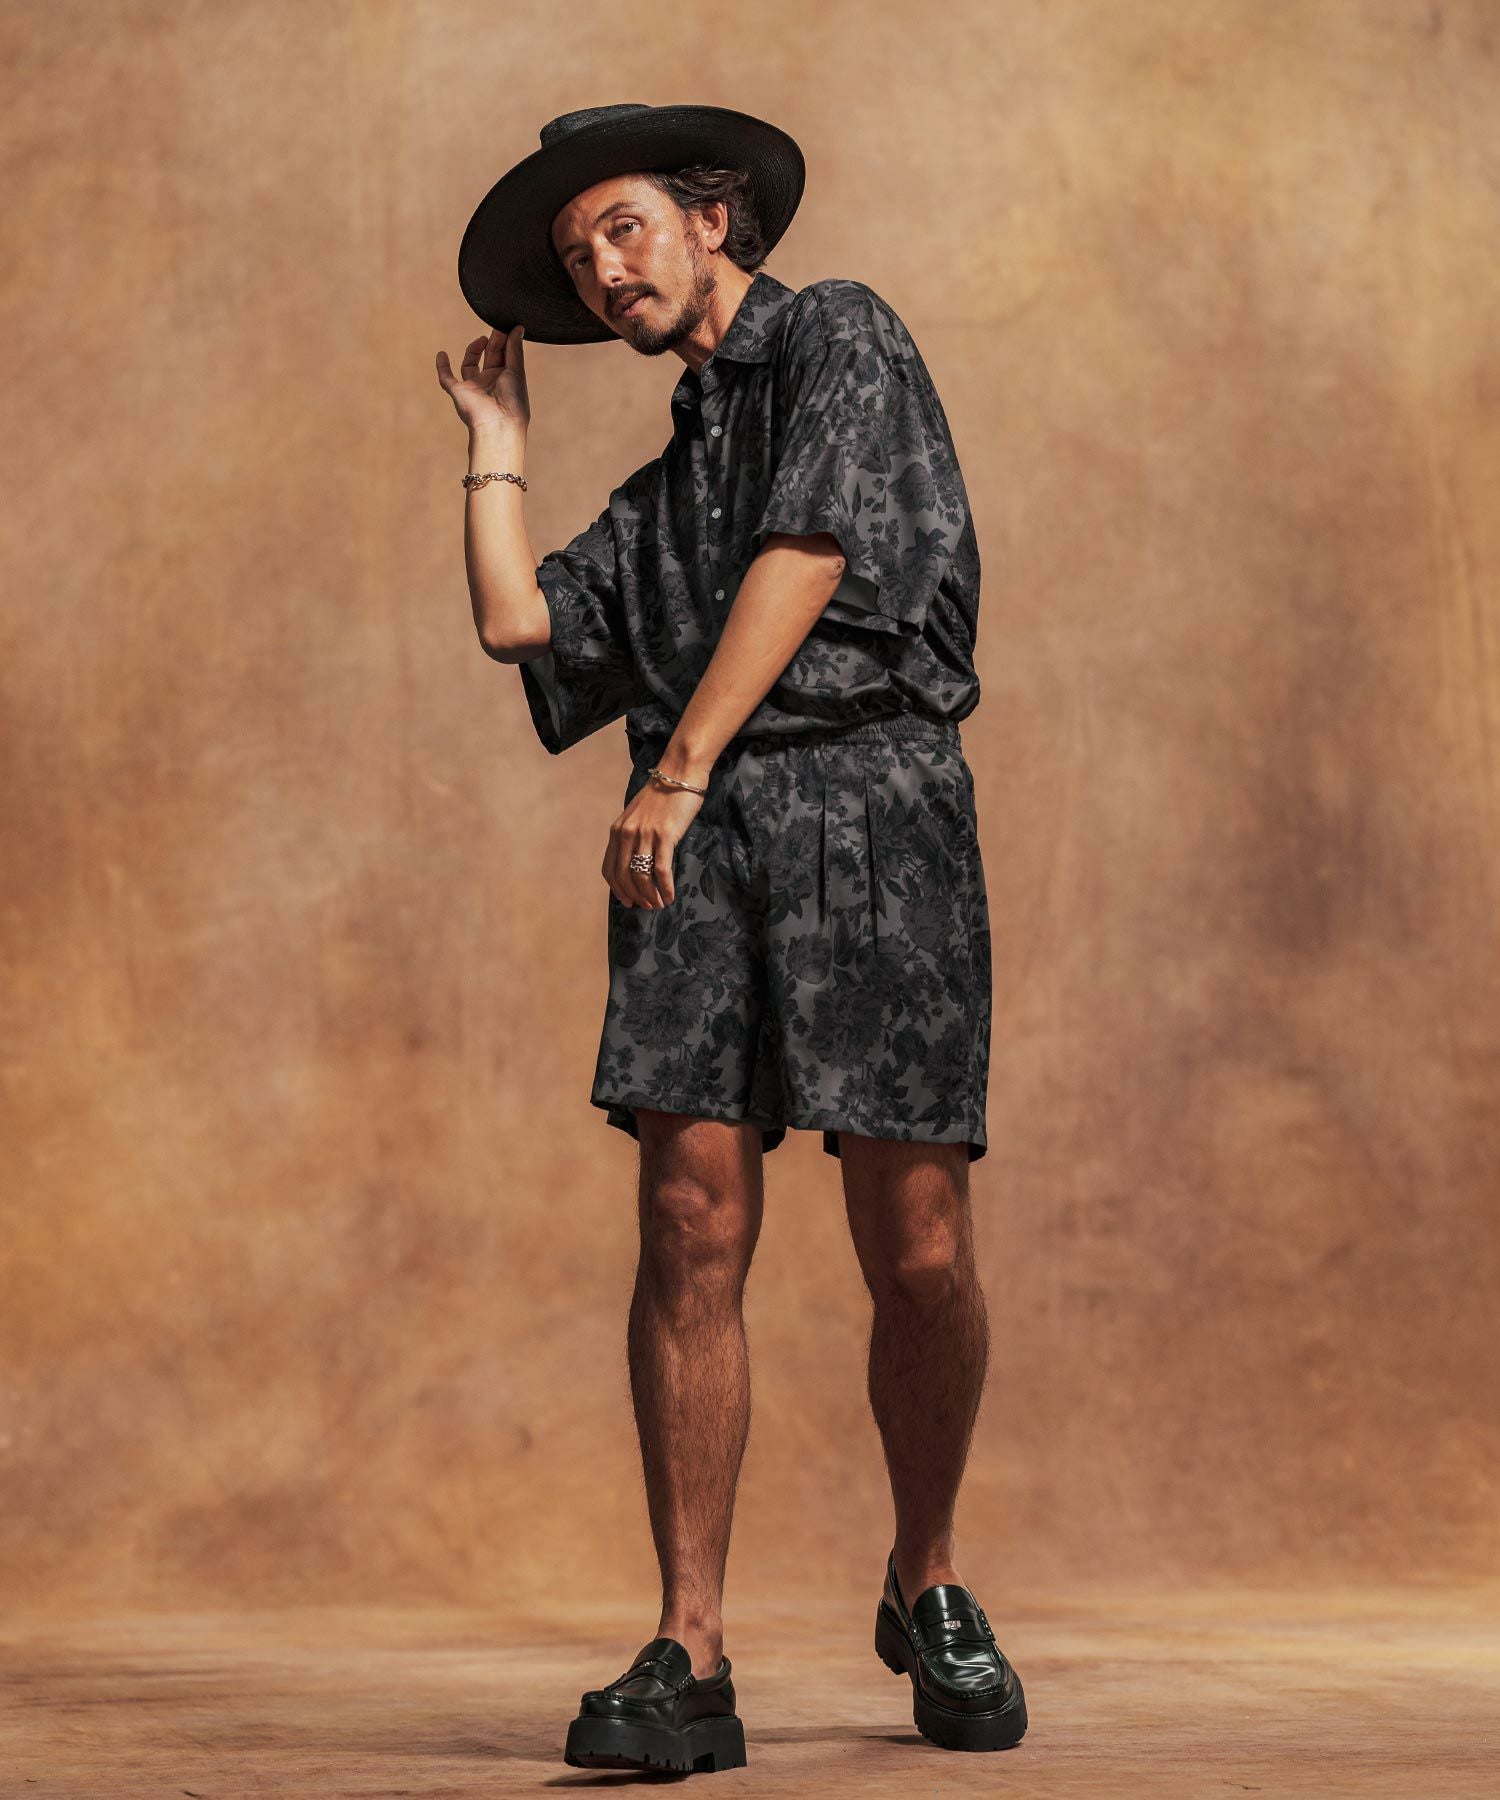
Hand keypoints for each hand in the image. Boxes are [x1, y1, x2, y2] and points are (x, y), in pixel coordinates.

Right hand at [435, 324, 530, 434]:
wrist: (499, 424)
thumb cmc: (513, 401)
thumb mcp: (517, 371)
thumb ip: (515, 349)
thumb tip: (518, 328)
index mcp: (506, 380)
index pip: (504, 355)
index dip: (504, 340)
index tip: (506, 325)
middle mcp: (490, 383)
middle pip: (489, 356)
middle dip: (493, 341)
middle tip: (498, 326)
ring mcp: (473, 387)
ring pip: (469, 364)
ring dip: (473, 350)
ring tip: (481, 339)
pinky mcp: (458, 392)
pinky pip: (446, 379)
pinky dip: (442, 367)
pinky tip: (442, 354)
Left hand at [605, 777, 705, 907]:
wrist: (680, 772)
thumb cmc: (663, 794)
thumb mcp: (639, 814)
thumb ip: (634, 834)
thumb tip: (638, 859)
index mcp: (618, 830)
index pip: (609, 868)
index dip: (617, 889)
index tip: (627, 901)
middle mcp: (627, 833)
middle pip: (624, 876)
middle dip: (634, 896)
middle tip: (647, 907)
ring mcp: (645, 834)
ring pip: (641, 876)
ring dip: (650, 895)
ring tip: (659, 904)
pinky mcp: (664, 835)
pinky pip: (661, 870)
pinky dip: (665, 887)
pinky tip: (670, 896)